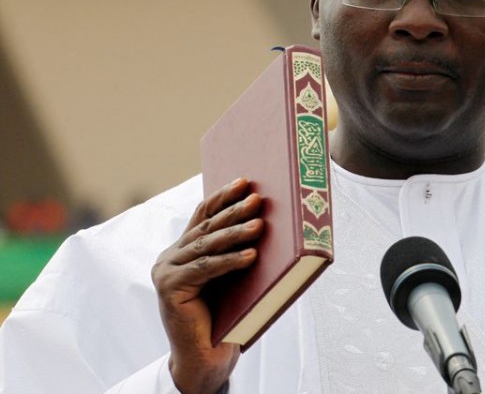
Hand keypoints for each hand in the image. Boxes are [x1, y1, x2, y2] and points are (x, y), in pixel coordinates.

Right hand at [151, 178, 262, 393]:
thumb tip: (267, 221)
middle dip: (234, 211)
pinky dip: (229, 261)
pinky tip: (251, 255)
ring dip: (235, 234)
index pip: (204, 216)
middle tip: (257, 199)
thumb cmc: (226, 315)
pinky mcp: (169, 288)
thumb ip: (237, 251)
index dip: (223, 197)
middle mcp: (170, 256)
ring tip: (260, 225)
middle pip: (206, 227)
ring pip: (206, 245)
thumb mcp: (232, 276)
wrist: (206, 357)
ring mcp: (166, 271)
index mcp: (182, 250)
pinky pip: (204, 268)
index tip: (245, 181)